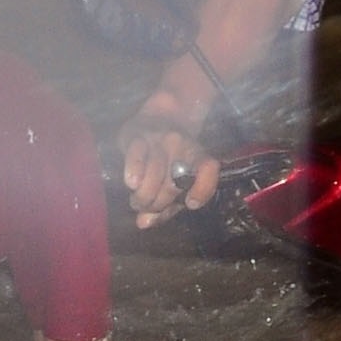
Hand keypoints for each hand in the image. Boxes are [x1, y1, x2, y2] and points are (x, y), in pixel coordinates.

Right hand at [120, 111, 217, 227]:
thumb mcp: (174, 180)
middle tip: (147, 207)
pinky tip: (132, 183)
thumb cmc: (168, 158)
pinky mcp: (138, 135)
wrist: (157, 117)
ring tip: (137, 202)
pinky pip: (137, 156)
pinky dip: (134, 171)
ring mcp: (160, 140)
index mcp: (198, 157)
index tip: (190, 204)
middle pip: (171, 185)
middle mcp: (182, 146)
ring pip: (154, 173)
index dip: (203, 188)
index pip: (207, 170)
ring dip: (144, 196)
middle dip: (157, 204)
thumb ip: (164, 206)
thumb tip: (143, 224)